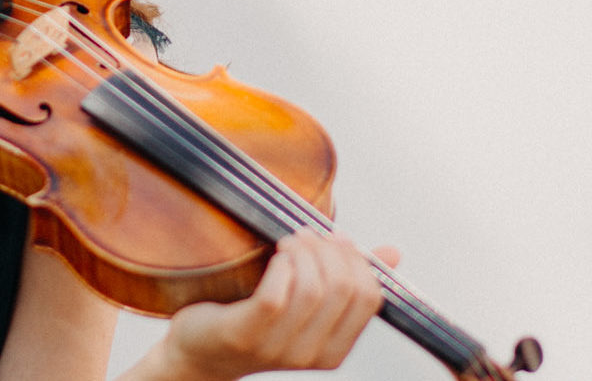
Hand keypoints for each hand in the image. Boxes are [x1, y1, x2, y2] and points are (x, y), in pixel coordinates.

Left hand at [148, 232, 397, 380]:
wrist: (198, 351)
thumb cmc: (253, 317)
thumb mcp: (304, 301)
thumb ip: (346, 279)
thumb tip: (393, 253)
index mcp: (334, 350)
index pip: (369, 297)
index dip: (356, 260)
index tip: (334, 238)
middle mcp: (311, 355)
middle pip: (343, 288)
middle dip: (328, 250)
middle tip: (305, 235)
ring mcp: (277, 349)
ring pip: (312, 288)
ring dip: (303, 252)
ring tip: (288, 242)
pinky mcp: (244, 335)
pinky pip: (276, 295)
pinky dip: (281, 265)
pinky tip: (275, 256)